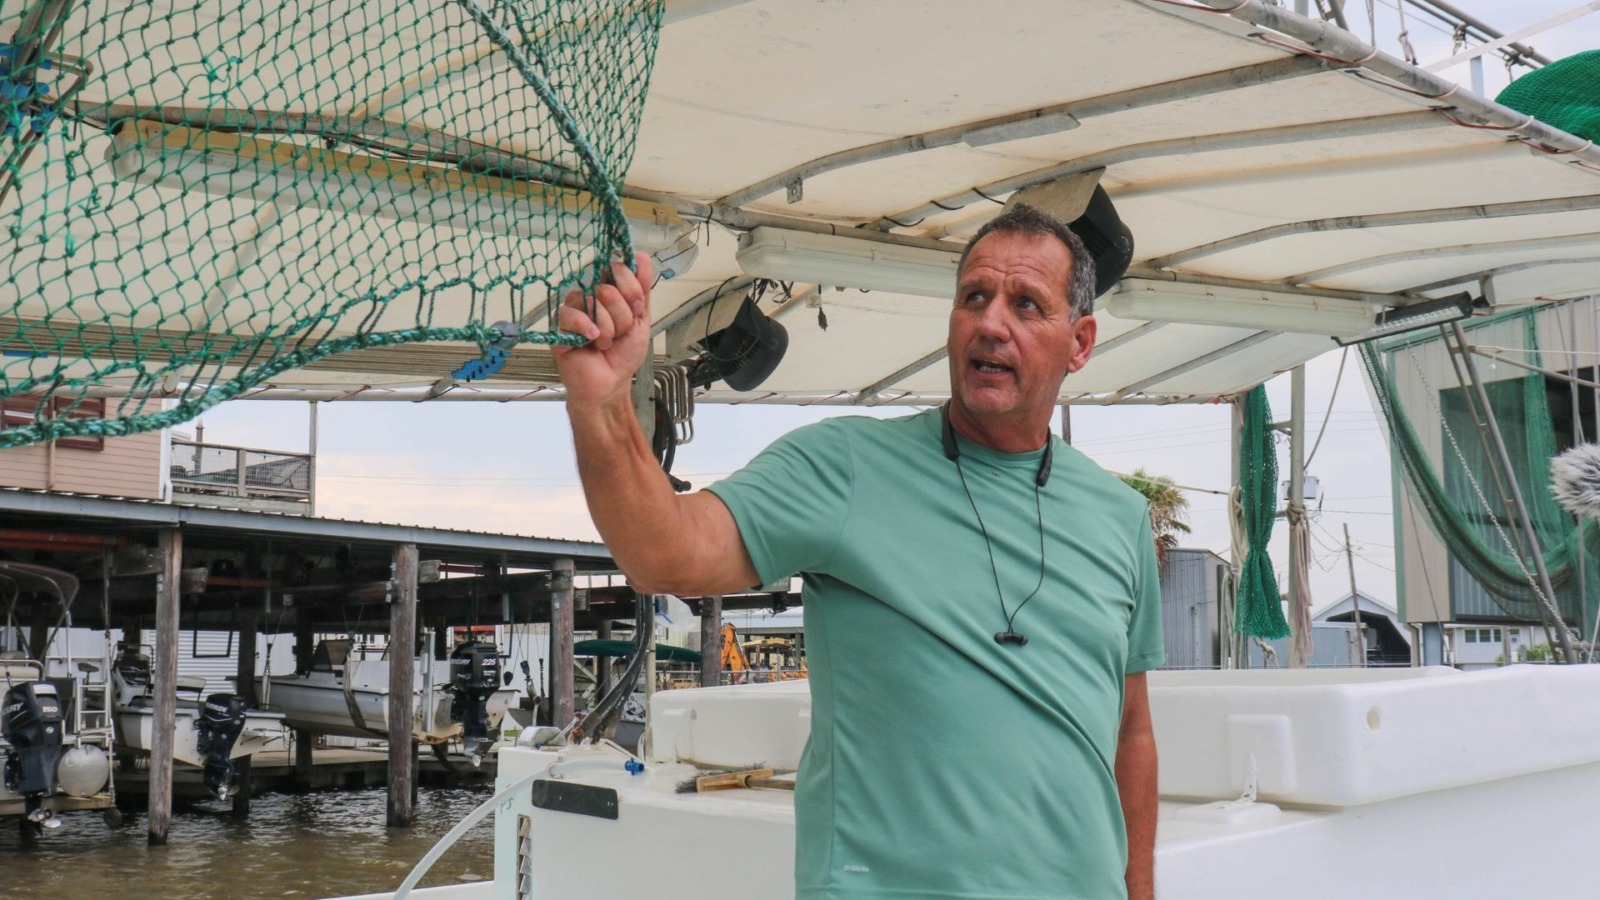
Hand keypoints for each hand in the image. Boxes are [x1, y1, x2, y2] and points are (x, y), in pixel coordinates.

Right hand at [552, 253, 654, 409]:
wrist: (610, 383)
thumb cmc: (623, 353)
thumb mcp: (641, 319)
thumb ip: (642, 289)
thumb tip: (641, 256)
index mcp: (609, 290)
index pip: (618, 269)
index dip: (632, 290)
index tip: (636, 310)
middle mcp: (590, 295)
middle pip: (608, 288)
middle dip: (622, 316)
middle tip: (619, 333)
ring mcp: (574, 308)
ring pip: (593, 301)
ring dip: (608, 328)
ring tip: (605, 343)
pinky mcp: (559, 325)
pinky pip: (571, 314)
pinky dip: (587, 328)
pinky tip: (592, 341)